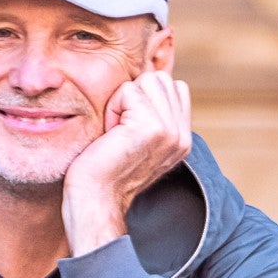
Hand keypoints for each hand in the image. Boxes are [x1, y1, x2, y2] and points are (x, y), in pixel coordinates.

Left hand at [61, 71, 191, 254]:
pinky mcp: (153, 127)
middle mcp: (182, 135)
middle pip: (161, 79)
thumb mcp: (137, 140)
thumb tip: (146, 82)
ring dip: (123, 100)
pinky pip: (129, 90)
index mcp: (182, 139)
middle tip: (119, 129)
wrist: (95, 199)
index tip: (128, 129)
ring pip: (148, 80)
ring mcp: (171, 131)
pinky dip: (112, 107)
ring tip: (116, 130)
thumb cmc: (104, 169)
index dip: (143, 97)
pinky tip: (110, 133)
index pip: (173, 87)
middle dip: (133, 96)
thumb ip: (153, 114)